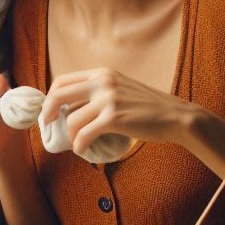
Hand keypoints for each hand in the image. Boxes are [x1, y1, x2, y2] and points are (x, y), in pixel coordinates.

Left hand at [41, 67, 193, 154]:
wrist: (177, 116)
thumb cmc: (146, 107)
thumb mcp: (119, 88)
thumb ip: (96, 92)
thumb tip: (66, 108)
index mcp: (101, 73)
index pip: (62, 81)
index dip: (49, 97)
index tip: (47, 111)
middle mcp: (102, 81)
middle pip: (58, 95)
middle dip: (47, 113)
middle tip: (47, 126)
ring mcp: (108, 99)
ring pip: (70, 120)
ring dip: (70, 136)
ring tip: (77, 143)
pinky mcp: (114, 118)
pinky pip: (84, 134)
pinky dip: (79, 145)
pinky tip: (83, 151)